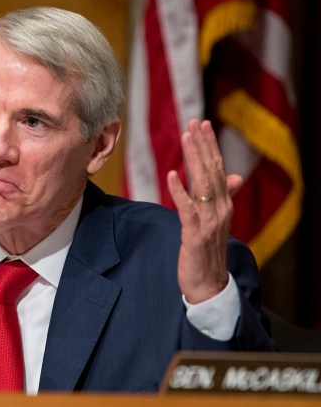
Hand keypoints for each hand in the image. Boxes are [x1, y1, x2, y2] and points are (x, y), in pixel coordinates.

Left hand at [166, 120, 241, 302]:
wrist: (209, 284)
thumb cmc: (208, 252)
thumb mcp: (215, 221)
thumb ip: (222, 197)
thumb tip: (235, 176)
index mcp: (224, 204)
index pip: (218, 168)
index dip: (210, 145)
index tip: (202, 123)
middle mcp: (221, 209)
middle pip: (212, 170)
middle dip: (203, 144)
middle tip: (194, 121)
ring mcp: (209, 221)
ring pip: (203, 184)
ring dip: (194, 159)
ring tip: (187, 137)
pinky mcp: (195, 234)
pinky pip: (187, 209)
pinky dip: (180, 191)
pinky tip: (171, 175)